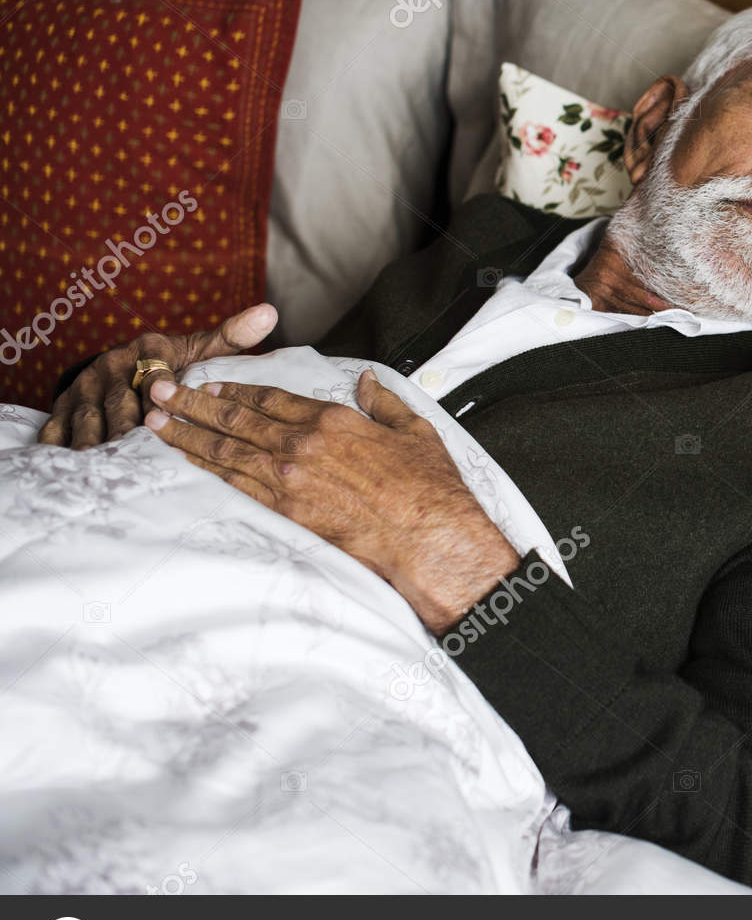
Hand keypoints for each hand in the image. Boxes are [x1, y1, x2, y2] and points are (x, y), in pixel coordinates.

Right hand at [37, 303, 277, 448]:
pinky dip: (61, 446)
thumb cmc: (172, 361)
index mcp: (147, 351)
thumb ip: (231, 336)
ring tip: (104, 466)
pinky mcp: (63, 405)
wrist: (122, 361)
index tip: (163, 413)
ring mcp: (85, 388)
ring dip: (94, 442)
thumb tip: (269, 313)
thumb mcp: (198, 346)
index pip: (154, 373)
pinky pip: (58, 427)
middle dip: (126, 427)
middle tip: (136, 452)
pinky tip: (69, 467)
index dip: (158, 392)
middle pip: (120, 402)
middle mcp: (112, 367)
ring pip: (88, 417)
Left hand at [145, 370, 518, 633]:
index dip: (236, 387)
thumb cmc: (427, 487)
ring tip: (156, 422)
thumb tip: (366, 382)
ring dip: (187, 435)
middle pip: (236, 418)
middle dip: (193, 403)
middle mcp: (303, 444)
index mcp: (333, 419)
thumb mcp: (414, 431)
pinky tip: (186, 462)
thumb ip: (384, 402)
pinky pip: (236, 485)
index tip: (212, 382)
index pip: (272, 396)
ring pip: (226, 450)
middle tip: (160, 391)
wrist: (426, 537)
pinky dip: (206, 470)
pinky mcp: (287, 511)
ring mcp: (290, 479)